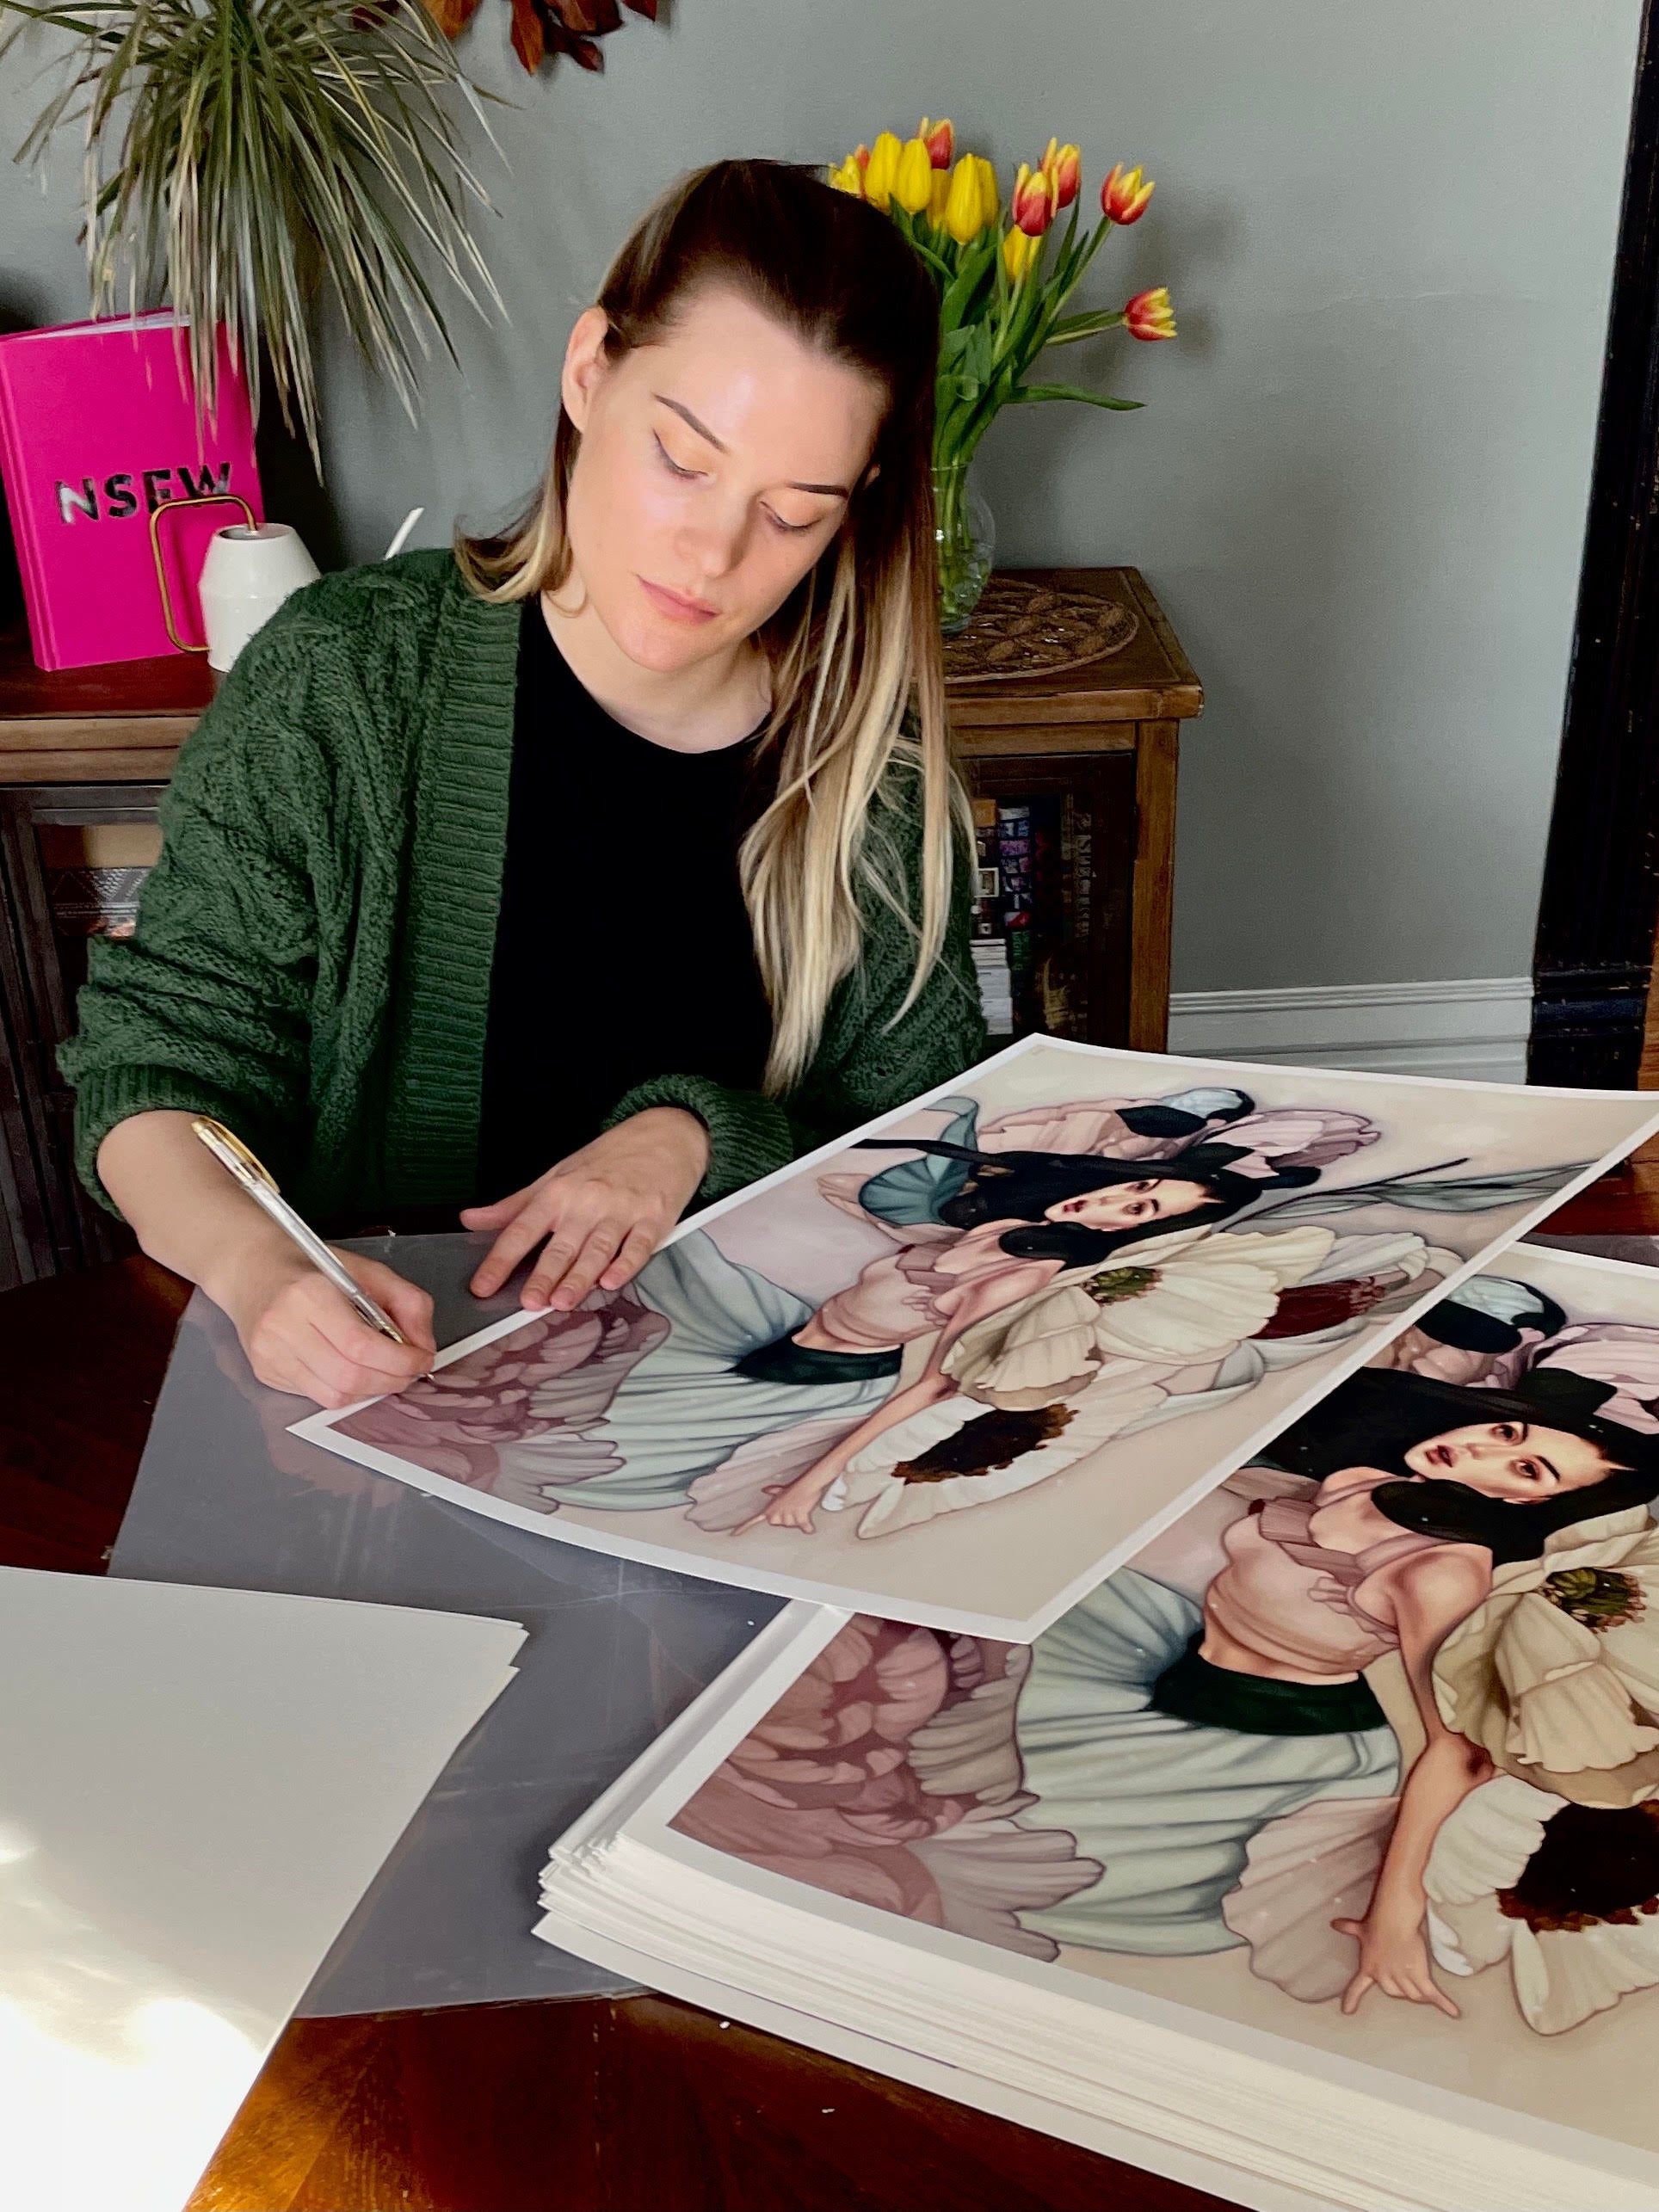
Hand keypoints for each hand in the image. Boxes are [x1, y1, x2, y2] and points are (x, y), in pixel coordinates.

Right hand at [216, 1236, 436, 1409]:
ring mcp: (269, 1353)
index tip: (422, 1360)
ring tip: (382, 1372)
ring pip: (333, 1396)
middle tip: (408, 1372)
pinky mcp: (264, 1371)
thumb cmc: (312, 1267)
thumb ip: (408, 1303)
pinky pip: (315, 1396)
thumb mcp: (368, 1271)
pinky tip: (351, 1369)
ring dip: (369, 1391)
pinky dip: (344, 1390)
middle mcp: (282, 1326)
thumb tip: (424, 1347)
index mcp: (309, 1293)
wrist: (252, 1268)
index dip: (400, 1361)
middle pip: (349, 1377)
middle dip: (390, 1380)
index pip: (361, 1346)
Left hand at [462, 1107, 709, 1311]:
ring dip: (580, 1277)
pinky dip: (626, 1265)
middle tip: (529, 1302)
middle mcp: (587, 1202)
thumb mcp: (556, 1176)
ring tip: (563, 1301)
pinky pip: (638, 1246)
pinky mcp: (654, 1218)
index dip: (500, 1260)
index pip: (522, 1230)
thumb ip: (515, 1205)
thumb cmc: (608, 1159)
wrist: (664, 1135)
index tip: (482, 1286)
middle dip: (544, 1275)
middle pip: (561, 1245)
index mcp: (558, 1192)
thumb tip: (471, 1220)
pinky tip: (613, 1281)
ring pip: (597, 1250)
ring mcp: (622, 1211)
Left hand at [738, 1468, 836, 1535]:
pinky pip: (805, 1528)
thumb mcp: (781, 1490)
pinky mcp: (799, 1519)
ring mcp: (787, 1518)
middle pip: (779, 1524)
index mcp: (770, 1509)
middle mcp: (776, 1515)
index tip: (734, 1534)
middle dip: (786, 1519)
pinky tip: (810, 1526)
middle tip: (792, 1508)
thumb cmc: (795, 1487)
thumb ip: (772, 1492)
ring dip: (798, 1520)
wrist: (807, 1485)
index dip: (744, 1527)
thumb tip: (765, 1490)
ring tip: (800, 1508)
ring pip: (792, 1526)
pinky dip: (808, 1528)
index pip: (754, 1520)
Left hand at [1333, 1907, 1459, 2019]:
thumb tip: (1333, 1923)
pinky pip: (1430, 1994)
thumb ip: (1348, 1928)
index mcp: (1368, 1967)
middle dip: (1402, 1988)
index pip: (1357, 1986)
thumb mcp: (1361, 1929)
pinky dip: (1443, 2004)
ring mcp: (1401, 1978)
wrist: (1394, 1920)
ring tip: (1426, 1990)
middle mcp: (1383, 1976)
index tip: (1347, 2011)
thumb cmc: (1377, 1923)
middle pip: (1394, 1992)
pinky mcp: (1418, 1976)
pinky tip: (1453, 2013)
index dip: (1352, 1998)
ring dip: (1420, 1993)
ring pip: (1412, 1994)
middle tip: (1409, 1979)